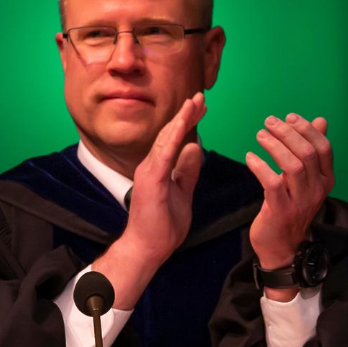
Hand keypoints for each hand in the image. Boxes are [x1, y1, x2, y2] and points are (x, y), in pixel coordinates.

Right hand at [93, 93, 205, 308]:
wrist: (147, 248)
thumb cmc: (161, 226)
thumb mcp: (182, 193)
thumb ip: (187, 172)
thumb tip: (195, 147)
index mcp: (157, 169)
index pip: (174, 141)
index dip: (187, 123)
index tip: (199, 108)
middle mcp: (150, 166)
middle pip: (170, 134)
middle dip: (186, 115)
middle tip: (200, 97)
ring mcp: (149, 172)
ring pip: (167, 139)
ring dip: (181, 119)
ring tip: (195, 102)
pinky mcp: (151, 180)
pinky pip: (165, 153)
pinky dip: (175, 135)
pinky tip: (184, 121)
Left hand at [245, 113, 333, 296]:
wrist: (283, 248)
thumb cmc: (290, 210)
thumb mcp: (305, 181)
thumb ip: (311, 152)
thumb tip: (320, 120)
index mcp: (325, 180)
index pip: (323, 148)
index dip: (306, 129)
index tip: (289, 117)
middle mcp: (317, 190)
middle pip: (307, 153)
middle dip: (287, 133)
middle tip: (269, 122)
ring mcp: (300, 202)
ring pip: (292, 165)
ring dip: (274, 146)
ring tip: (260, 135)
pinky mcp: (281, 211)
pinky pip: (272, 183)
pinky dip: (260, 166)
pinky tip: (250, 157)